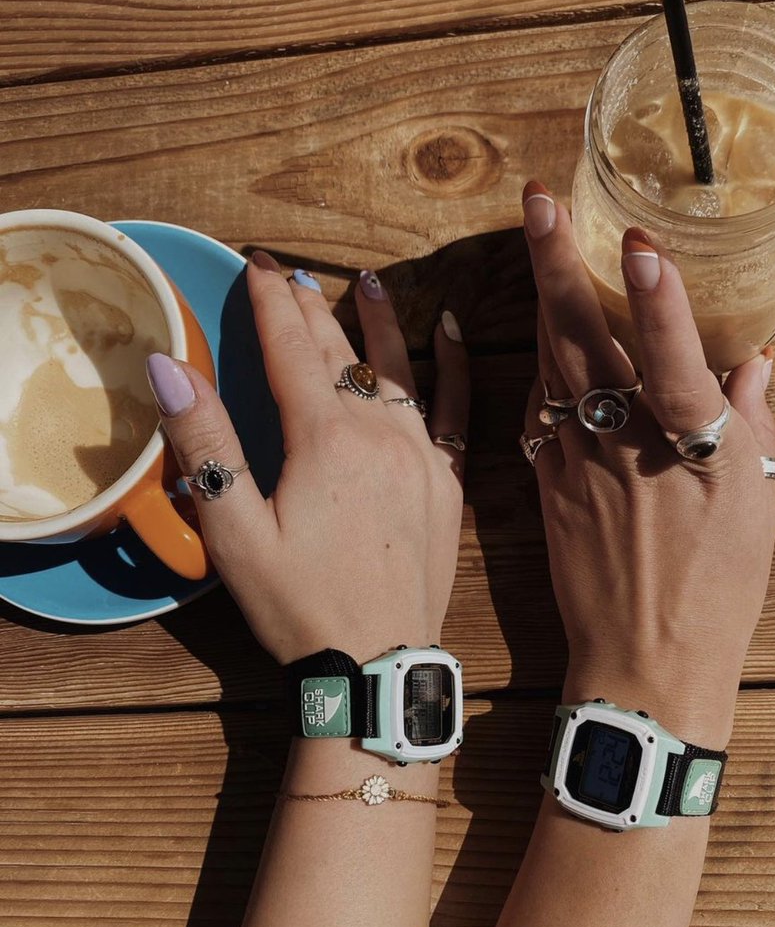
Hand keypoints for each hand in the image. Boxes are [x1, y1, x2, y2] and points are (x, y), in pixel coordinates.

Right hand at [146, 257, 468, 665]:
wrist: (378, 663)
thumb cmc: (299, 605)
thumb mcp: (235, 534)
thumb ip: (207, 445)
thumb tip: (169, 367)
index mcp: (326, 440)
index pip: (292, 349)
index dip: (271, 301)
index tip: (257, 263)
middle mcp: (382, 434)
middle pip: (340, 352)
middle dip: (312, 306)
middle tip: (292, 273)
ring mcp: (422, 456)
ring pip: (397, 369)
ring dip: (377, 322)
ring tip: (366, 281)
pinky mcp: (447, 482)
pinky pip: (454, 408)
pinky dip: (452, 365)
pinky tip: (449, 331)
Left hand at [521, 183, 774, 746]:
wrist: (645, 663)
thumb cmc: (717, 590)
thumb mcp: (756, 507)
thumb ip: (749, 424)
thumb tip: (751, 363)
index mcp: (690, 454)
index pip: (670, 363)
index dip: (657, 302)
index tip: (637, 241)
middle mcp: (625, 450)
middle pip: (582, 345)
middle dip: (555, 266)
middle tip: (535, 200)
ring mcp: (576, 466)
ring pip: (548, 368)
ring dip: (539, 301)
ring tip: (532, 240)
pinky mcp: (548, 486)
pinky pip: (538, 412)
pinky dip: (540, 366)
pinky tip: (537, 337)